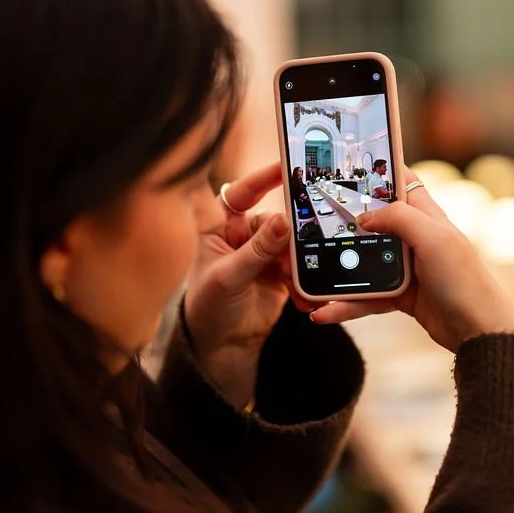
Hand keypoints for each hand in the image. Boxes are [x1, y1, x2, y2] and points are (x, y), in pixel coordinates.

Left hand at [184, 163, 309, 406]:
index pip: (242, 192)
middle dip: (291, 233)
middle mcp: (244, 234)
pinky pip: (301, 268)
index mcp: (221, 225)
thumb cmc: (208, 306)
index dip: (264, 177)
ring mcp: (265, 253)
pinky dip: (305, 282)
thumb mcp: (227, 276)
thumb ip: (256, 250)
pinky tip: (304, 299)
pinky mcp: (282, 273)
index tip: (287, 167)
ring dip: (299, 262)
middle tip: (304, 242)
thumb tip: (282, 220)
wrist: (221, 345)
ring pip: (293, 244)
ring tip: (295, 282)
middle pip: (277, 219)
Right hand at [310, 168, 513, 352]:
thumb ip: (399, 218)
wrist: (479, 330)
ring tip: (310, 280)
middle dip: (343, 224)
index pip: (398, 183)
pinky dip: (346, 304)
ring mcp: (406, 267)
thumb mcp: (434, 238)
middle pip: (371, 224)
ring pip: (362, 263)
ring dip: (337, 272)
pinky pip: (366, 296)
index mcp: (425, 215)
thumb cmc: (465, 280)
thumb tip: (364, 217)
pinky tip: (325, 312)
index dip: (376, 173)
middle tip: (311, 223)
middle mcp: (414, 237)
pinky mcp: (400, 295)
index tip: (345, 166)